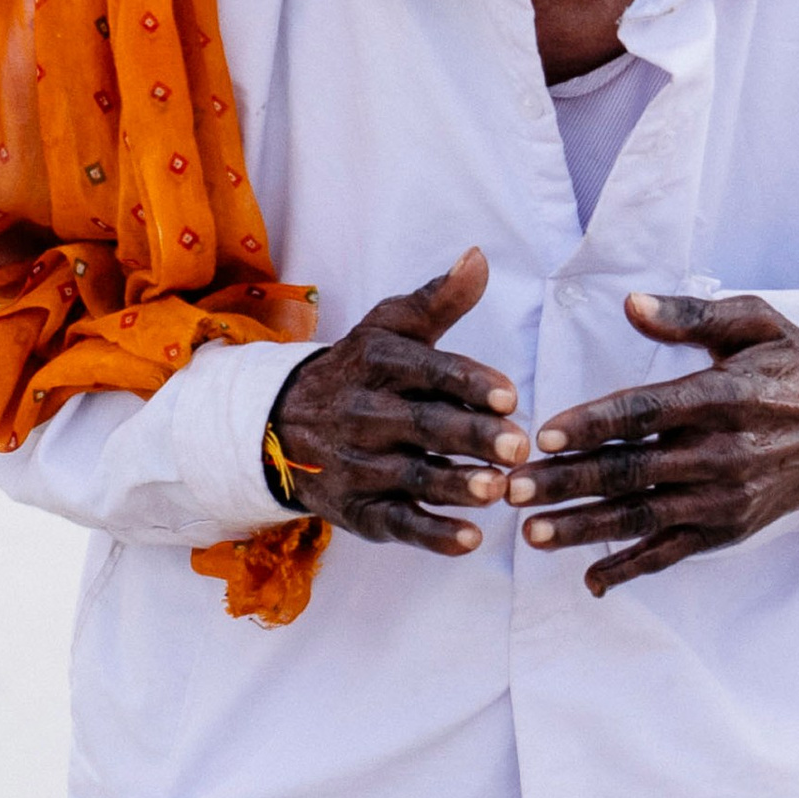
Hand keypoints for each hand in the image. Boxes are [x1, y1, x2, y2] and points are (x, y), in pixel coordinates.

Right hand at [264, 247, 526, 556]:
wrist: (280, 423)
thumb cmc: (361, 369)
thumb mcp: (390, 327)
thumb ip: (440, 299)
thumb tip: (478, 257)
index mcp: (379, 363)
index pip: (428, 372)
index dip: (470, 384)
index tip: (511, 396)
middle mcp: (365, 414)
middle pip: (424, 426)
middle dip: (471, 437)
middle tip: (518, 446)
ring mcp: (359, 465)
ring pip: (411, 478)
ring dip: (455, 487)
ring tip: (497, 490)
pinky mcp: (358, 510)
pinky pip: (396, 524)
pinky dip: (431, 535)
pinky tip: (471, 540)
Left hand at [508, 292, 798, 596]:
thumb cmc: (796, 362)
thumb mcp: (753, 322)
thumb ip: (689, 315)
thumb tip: (631, 304)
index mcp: (722, 395)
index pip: (644, 412)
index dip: (592, 423)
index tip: (543, 434)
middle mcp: (723, 452)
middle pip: (631, 470)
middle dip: (568, 482)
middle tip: (514, 489)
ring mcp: (727, 497)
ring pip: (643, 517)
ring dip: (585, 528)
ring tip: (533, 534)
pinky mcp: (732, 527)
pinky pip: (674, 552)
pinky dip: (632, 567)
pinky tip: (592, 578)